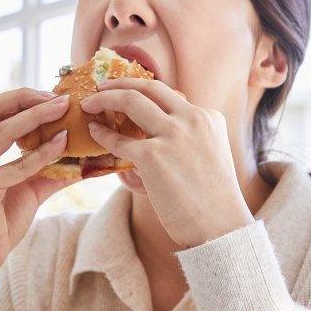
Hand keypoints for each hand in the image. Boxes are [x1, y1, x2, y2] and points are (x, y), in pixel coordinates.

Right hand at [0, 89, 75, 290]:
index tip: (52, 97)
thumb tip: (85, 158)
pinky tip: (62, 143)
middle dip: (25, 97)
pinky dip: (41, 152)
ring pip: (2, 130)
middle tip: (59, 97)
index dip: (21, 98)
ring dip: (35, 115)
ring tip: (64, 108)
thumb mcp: (28, 190)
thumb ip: (50, 170)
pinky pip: (15, 164)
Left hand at [83, 78, 253, 247]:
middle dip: (120, 82)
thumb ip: (188, 140)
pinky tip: (94, 134)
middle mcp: (192, 119)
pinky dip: (103, 135)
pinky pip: (119, 141)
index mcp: (208, 117)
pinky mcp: (153, 156)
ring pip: (130, 102)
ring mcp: (173, 135)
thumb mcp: (210, 156)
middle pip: (148, 87)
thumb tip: (153, 140)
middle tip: (100, 85)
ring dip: (104, 98)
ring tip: (89, 104)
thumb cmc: (213, 201)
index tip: (126, 90)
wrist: (221, 227)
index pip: (169, 94)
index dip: (142, 89)